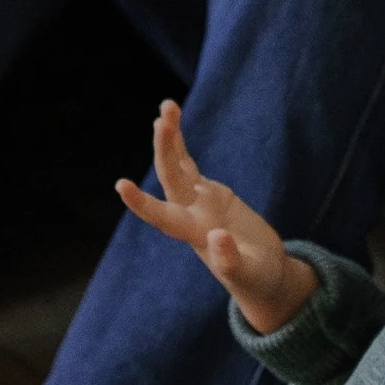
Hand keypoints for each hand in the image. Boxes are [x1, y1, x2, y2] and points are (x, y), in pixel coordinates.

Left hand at [113, 100, 314, 333]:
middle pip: (171, 177)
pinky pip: (189, 164)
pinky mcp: (210, 193)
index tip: (121, 185)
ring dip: (170, 137)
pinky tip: (169, 122)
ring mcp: (199, 201)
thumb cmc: (256, 279)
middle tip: (162, 119)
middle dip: (165, 148)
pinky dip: (179, 144)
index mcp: (196, 236)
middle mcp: (191, 215)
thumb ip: (231, 260)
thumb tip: (218, 237)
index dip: (142, 203)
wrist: (262, 274)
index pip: (163, 218)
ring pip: (177, 165)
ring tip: (167, 105)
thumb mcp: (249, 274)